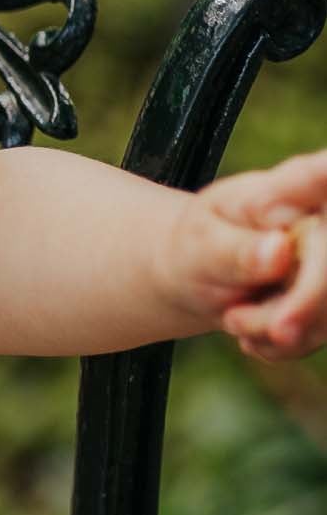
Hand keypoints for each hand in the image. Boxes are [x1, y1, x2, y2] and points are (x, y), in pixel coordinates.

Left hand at [174, 151, 326, 361]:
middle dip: (305, 301)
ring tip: (233, 316)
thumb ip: (236, 249)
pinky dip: (278, 345)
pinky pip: (316, 335)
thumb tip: (279, 251)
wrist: (201, 275)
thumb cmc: (202, 244)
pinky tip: (251, 329)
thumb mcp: (201, 242)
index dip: (323, 177)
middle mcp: (326, 219)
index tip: (326, 170)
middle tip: (237, 321)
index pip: (320, 176)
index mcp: (302, 182)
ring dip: (276, 329)